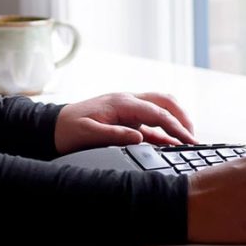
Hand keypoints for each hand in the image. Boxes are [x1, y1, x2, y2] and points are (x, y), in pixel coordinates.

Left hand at [54, 92, 195, 153]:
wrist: (51, 126)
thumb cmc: (67, 130)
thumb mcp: (88, 134)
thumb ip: (114, 135)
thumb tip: (140, 139)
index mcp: (121, 103)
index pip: (156, 112)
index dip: (176, 127)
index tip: (190, 141)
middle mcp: (127, 101)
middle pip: (164, 102)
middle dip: (182, 117)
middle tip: (194, 138)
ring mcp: (127, 108)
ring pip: (160, 107)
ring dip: (175, 120)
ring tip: (188, 140)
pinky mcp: (125, 118)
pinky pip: (150, 121)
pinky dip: (164, 130)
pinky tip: (172, 144)